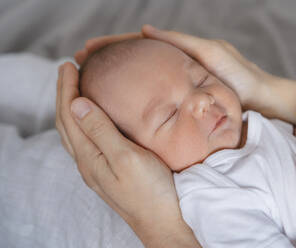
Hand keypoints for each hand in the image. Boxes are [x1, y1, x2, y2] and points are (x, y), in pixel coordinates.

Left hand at [56, 62, 197, 246]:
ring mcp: (98, 168)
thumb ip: (100, 131)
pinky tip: (93, 120)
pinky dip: (84, 122)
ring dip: (72, 108)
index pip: (69, 115)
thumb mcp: (125, 157)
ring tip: (75, 90)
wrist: (164, 221)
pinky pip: (88, 140)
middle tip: (68, 71)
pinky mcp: (110, 171)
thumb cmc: (150, 190)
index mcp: (89, 156)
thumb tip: (77, 103)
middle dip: (64, 94)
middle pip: (67, 123)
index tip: (70, 65)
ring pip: (75, 133)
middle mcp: (88, 162)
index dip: (67, 88)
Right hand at [75, 25, 275, 114]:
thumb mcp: (211, 55)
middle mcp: (176, 66)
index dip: (113, 45)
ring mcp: (178, 85)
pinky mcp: (184, 102)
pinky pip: (155, 95)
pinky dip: (136, 93)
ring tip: (93, 79)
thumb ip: (180, 44)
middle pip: (136, 60)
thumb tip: (146, 31)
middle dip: (108, 60)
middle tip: (81, 63)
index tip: (89, 48)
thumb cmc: (242, 78)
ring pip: (142, 77)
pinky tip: (122, 99)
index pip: (139, 45)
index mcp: (181, 52)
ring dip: (118, 76)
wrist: (263, 103)